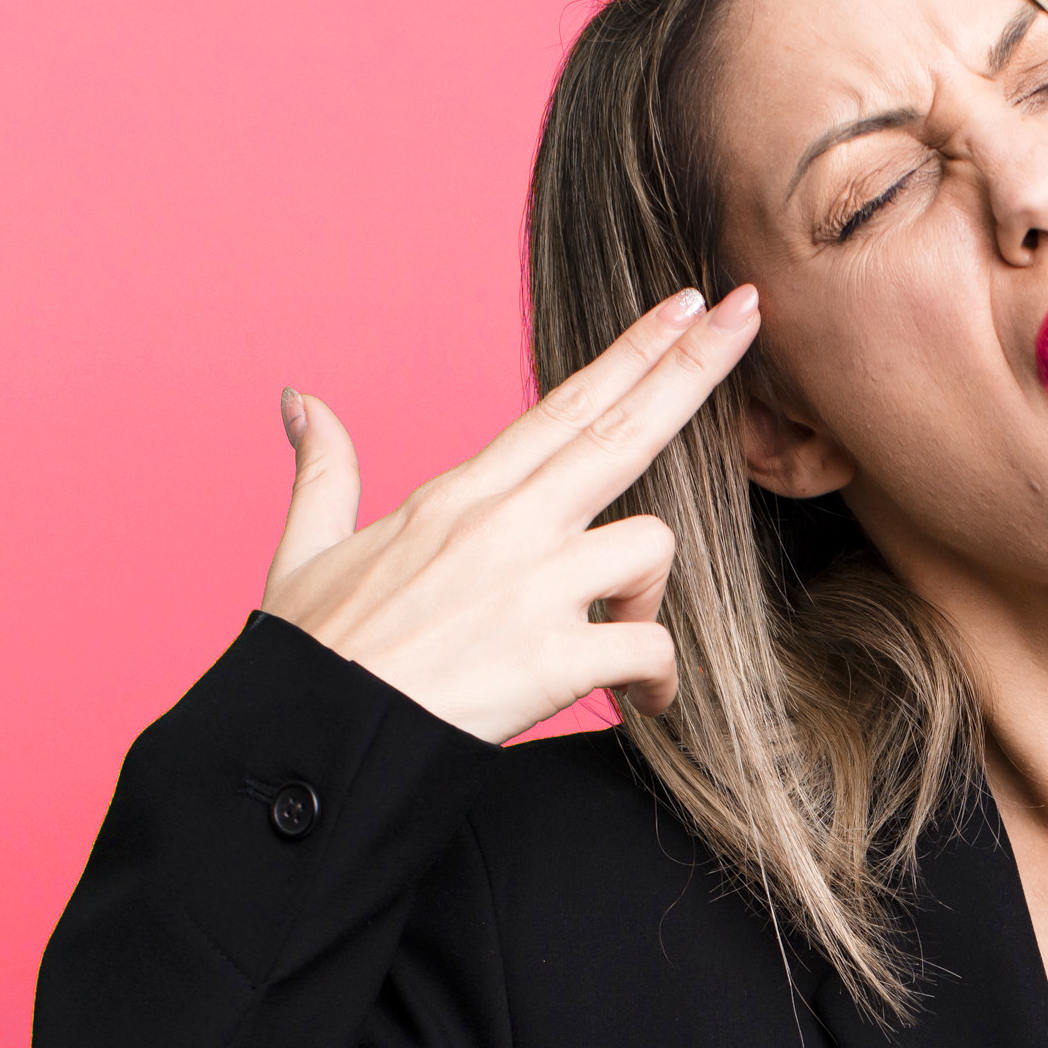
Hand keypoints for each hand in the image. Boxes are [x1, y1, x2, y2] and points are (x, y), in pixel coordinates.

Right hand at [264, 285, 762, 746]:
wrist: (311, 741)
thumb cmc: (315, 658)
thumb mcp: (308, 550)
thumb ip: (325, 471)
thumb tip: (302, 402)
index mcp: (461, 495)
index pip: (564, 404)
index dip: (632, 350)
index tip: (682, 306)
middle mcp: (504, 525)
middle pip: (622, 429)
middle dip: (693, 365)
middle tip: (746, 311)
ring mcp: (530, 588)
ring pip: (651, 544)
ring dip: (651, 593)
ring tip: (618, 640)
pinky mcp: (550, 658)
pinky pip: (649, 648)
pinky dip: (658, 681)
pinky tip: (642, 704)